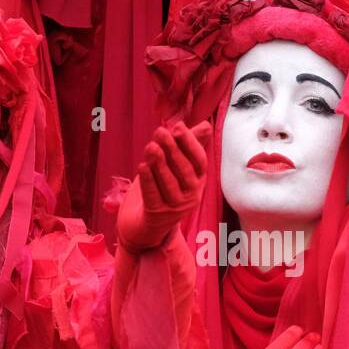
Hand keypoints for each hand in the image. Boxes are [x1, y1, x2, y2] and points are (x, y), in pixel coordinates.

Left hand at [116, 122, 209, 250]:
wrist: (148, 223)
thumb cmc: (164, 188)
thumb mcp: (177, 165)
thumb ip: (189, 145)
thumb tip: (207, 125)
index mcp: (198, 181)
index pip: (200, 161)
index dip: (190, 144)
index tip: (177, 127)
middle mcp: (191, 196)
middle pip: (184, 171)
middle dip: (172, 149)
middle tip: (160, 132)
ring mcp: (175, 208)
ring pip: (169, 183)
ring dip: (160, 164)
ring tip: (150, 146)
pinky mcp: (158, 215)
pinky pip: (153, 195)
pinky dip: (148, 180)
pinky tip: (142, 165)